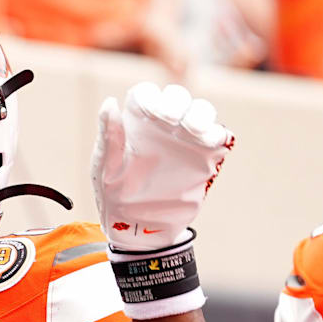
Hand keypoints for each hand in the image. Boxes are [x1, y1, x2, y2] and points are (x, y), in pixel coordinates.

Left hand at [90, 83, 232, 250]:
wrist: (137, 227)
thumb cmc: (114, 193)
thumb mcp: (104, 166)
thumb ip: (109, 135)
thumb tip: (110, 102)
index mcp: (135, 123)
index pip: (146, 95)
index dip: (150, 96)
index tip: (149, 111)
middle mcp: (162, 126)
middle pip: (177, 97)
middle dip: (177, 101)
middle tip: (171, 120)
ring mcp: (185, 140)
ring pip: (201, 111)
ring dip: (201, 114)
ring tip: (195, 129)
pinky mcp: (204, 157)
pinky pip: (218, 137)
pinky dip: (218, 134)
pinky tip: (210, 142)